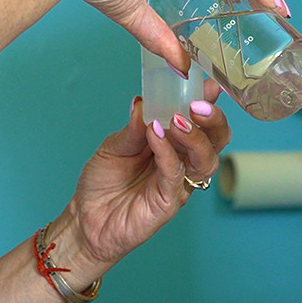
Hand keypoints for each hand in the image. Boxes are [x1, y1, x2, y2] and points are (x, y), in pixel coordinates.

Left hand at [47, 81, 229, 287]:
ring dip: (195, 136)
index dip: (208, 102)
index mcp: (175, 144)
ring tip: (178, 119)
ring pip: (205, 159)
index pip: (201, 121)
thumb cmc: (104, 182)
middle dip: (212, 119)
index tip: (206, 83)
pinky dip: (168, 153)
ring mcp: (178, 183)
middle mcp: (183, 162)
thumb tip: (143, 102)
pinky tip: (157, 135)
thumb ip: (133, 127)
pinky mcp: (168, 202)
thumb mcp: (115, 145)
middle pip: (216, 140)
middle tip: (197, 103)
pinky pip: (176, 174)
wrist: (86, 219)